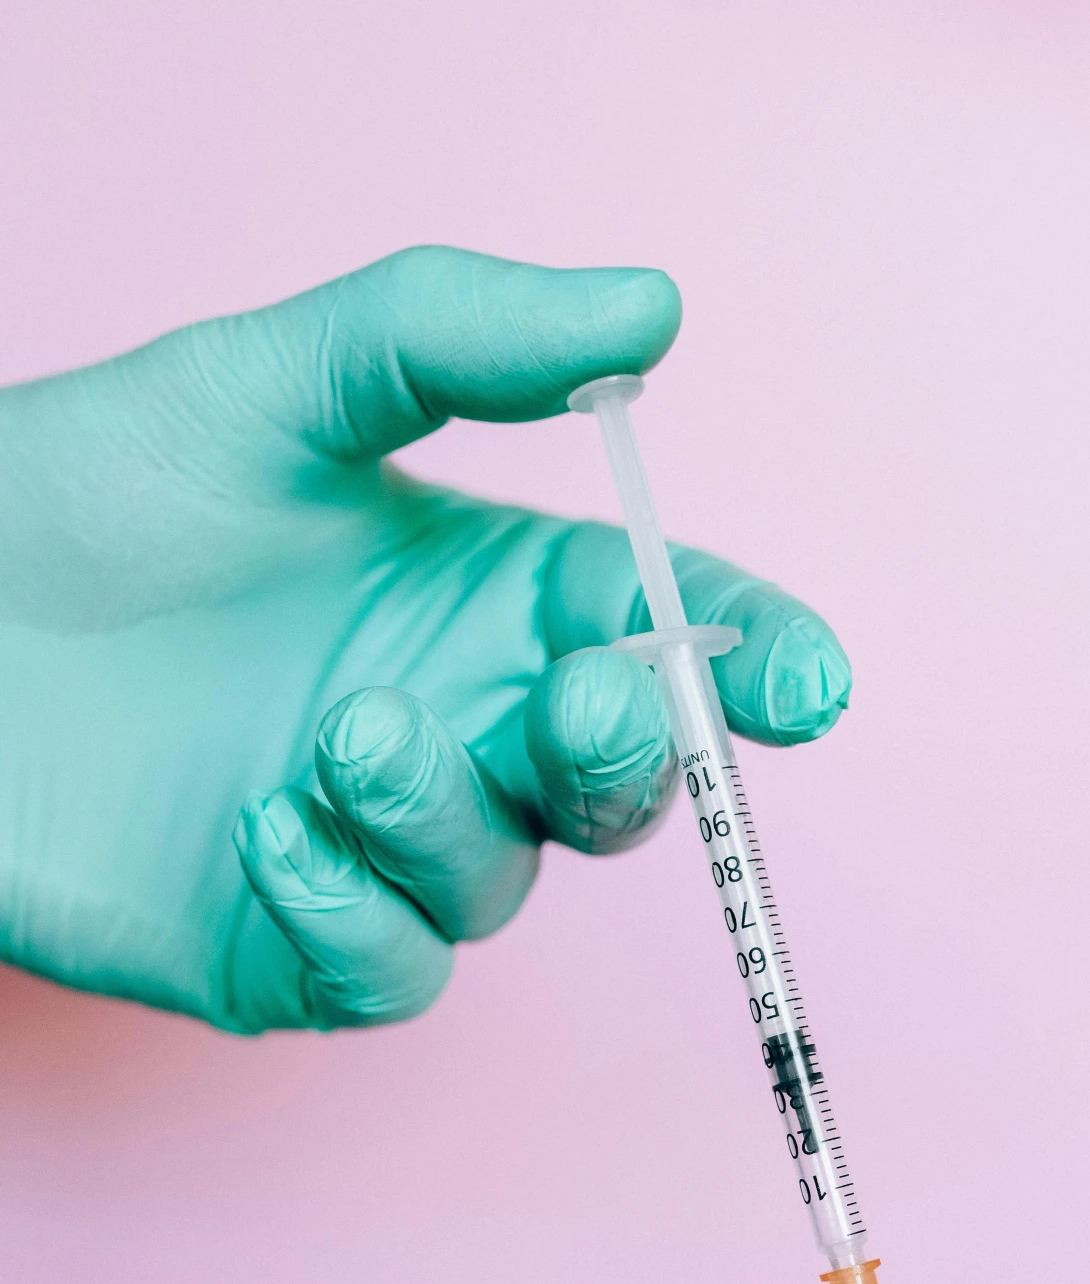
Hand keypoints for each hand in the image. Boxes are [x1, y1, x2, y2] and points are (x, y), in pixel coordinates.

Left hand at [0, 247, 851, 1029]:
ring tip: (338, 734)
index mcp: (495, 602)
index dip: (757, 664)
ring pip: (506, 883)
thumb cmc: (90, 501)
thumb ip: (458, 340)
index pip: (674, 639)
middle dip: (625, 748)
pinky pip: (396, 975)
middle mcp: (468, 734)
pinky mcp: (304, 954)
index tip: (804, 681)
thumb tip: (653, 309)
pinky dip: (353, 911)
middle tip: (574, 691)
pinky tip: (265, 828)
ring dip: (447, 813)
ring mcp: (391, 855)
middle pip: (620, 783)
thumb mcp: (274, 383)